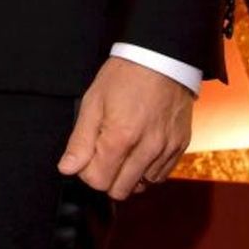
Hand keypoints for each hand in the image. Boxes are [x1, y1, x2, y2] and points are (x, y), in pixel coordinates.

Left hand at [57, 56, 193, 200]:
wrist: (161, 58)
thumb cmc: (125, 75)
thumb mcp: (93, 100)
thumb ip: (80, 140)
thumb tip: (68, 168)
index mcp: (121, 137)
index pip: (98, 181)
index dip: (86, 171)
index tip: (87, 154)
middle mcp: (147, 149)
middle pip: (120, 190)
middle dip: (106, 176)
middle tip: (103, 151)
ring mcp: (166, 149)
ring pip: (141, 186)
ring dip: (128, 174)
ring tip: (123, 148)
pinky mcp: (180, 147)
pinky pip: (160, 176)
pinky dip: (147, 170)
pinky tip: (139, 149)